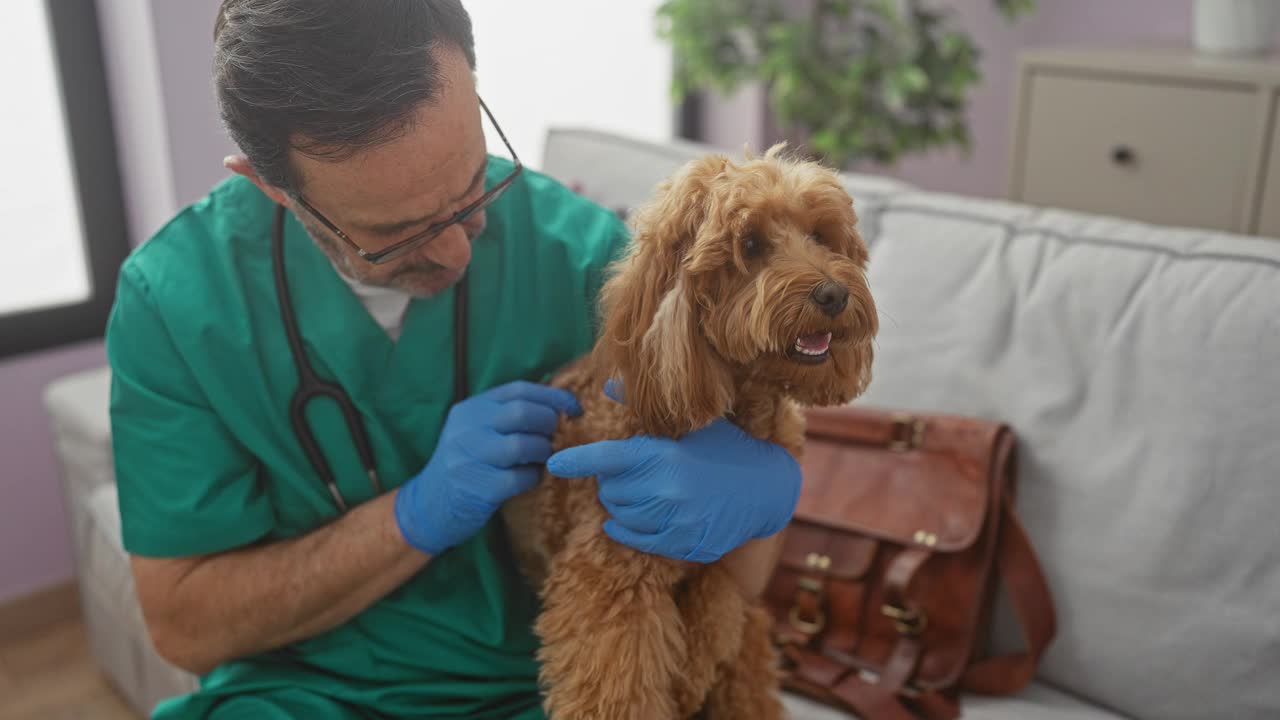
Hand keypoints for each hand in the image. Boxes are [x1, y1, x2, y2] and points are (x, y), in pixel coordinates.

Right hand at [395, 381, 581, 555]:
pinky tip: (528, 480)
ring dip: (542, 452)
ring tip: (541, 459)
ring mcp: (468, 458)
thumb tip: (558, 407)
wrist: (427, 506)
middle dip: (549, 424)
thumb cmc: (465, 465)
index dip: (552, 396)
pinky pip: (519, 478)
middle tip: (555, 437)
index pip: (518, 390)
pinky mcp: (477, 488)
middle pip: (522, 413)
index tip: (573, 408)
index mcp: (470, 409)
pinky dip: (532, 478)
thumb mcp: (476, 432)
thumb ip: (507, 416)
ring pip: (523, 445)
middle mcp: (466, 429)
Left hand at [546, 381, 800, 562]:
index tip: (554, 463)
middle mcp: (666, 490)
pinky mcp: (683, 545)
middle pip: (609, 490)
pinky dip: (625, 529)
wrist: (766, 490)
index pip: (607, 458)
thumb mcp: (693, 422)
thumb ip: (645, 405)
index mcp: (664, 455)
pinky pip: (635, 539)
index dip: (576, 460)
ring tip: (642, 492)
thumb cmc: (725, 449)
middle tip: (633, 472)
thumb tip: (609, 382)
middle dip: (612, 481)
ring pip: (619, 515)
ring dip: (621, 504)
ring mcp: (675, 521)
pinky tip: (630, 519)